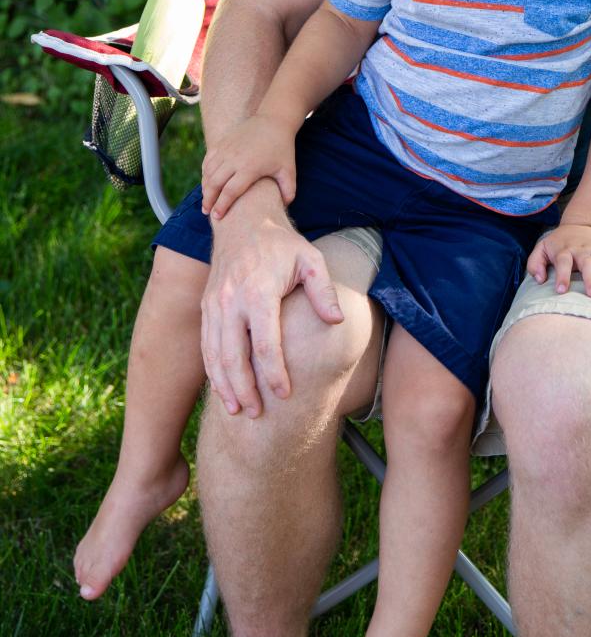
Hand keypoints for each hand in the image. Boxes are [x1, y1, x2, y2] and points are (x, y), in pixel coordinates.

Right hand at [200, 179, 342, 417]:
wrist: (243, 222)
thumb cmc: (282, 245)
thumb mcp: (310, 258)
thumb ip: (323, 290)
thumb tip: (337, 321)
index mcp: (258, 291)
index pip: (265, 342)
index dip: (274, 372)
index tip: (285, 394)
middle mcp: (231, 300)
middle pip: (234, 355)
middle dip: (245, 389)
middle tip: (258, 414)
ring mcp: (214, 305)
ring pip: (215, 354)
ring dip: (225, 386)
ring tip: (238, 411)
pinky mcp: (206, 307)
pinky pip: (206, 345)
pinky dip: (213, 371)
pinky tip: (224, 389)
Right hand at [201, 114, 296, 218]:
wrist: (274, 121)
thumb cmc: (282, 148)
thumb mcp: (288, 170)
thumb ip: (288, 190)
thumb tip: (285, 207)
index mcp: (250, 167)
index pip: (230, 191)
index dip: (221, 206)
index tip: (217, 217)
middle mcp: (234, 159)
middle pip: (214, 183)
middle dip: (208, 199)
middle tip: (207, 211)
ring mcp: (226, 149)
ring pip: (208, 172)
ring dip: (205, 187)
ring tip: (206, 200)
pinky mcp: (222, 142)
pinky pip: (208, 160)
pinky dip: (205, 172)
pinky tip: (207, 182)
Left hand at [526, 222, 590, 297]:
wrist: (580, 224)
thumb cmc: (559, 243)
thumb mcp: (542, 248)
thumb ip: (535, 264)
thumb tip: (539, 280)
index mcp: (564, 250)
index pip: (563, 262)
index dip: (562, 276)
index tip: (561, 290)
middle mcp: (582, 250)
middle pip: (587, 263)